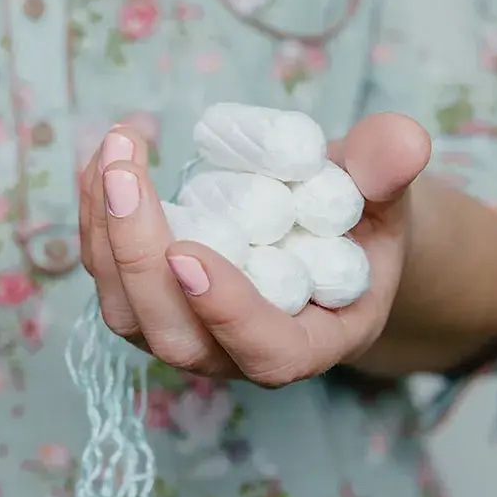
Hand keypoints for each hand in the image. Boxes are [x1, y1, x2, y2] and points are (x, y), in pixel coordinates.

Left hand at [79, 113, 430, 386]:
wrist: (317, 239)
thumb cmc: (357, 227)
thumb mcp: (385, 201)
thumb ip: (387, 177)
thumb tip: (401, 143)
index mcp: (308, 342)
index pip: (267, 353)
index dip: (226, 312)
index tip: (189, 253)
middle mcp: (234, 352)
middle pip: (172, 334)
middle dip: (139, 254)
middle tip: (127, 173)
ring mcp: (182, 331)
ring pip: (124, 308)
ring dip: (105, 229)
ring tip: (114, 152)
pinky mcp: (146, 301)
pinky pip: (107, 272)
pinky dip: (95, 215)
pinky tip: (103, 161)